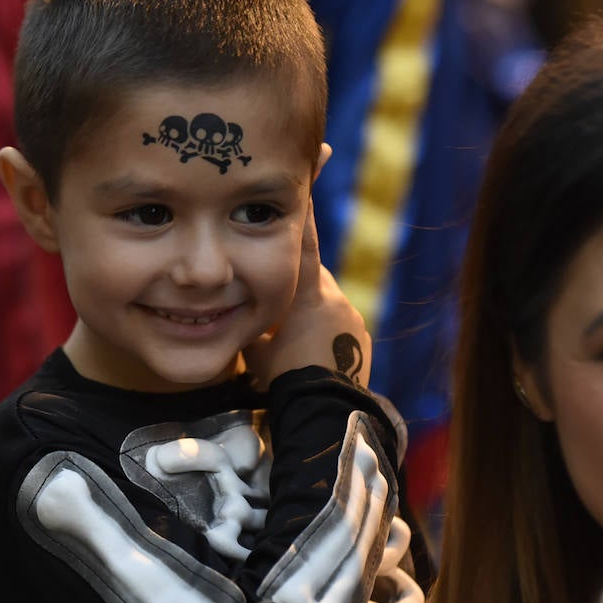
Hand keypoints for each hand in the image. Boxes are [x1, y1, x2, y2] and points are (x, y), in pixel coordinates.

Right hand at [242, 203, 370, 387]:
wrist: (324, 409)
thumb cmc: (284, 377)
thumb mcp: (257, 351)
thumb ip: (253, 326)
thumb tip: (240, 318)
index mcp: (309, 296)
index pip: (304, 249)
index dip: (302, 220)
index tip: (304, 192)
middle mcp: (336, 300)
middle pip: (316, 278)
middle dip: (299, 283)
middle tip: (278, 296)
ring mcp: (353, 320)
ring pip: (328, 302)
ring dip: (312, 309)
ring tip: (293, 332)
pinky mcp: (363, 339)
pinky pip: (341, 324)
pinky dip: (327, 329)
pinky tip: (313, 350)